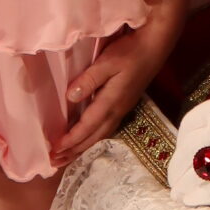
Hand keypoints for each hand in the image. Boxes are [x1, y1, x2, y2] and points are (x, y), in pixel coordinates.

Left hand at [49, 10, 181, 165]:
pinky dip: (93, 138)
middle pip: (94, 137)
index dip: (71, 140)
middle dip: (74, 151)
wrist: (154, 47)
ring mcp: (122, 109)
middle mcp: (117, 110)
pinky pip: (106, 128)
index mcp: (111, 102)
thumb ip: (89, 80)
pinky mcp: (124, 104)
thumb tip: (70, 98)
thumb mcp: (106, 63)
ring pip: (100, 135)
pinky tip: (88, 138)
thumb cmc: (129, 52)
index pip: (87, 126)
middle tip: (56, 162)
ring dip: (83, 147)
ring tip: (68, 156)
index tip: (55, 150)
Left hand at [164, 82, 209, 207]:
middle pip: (192, 146)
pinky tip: (192, 202)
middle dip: (178, 168)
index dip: (181, 144)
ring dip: (185, 183)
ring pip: (204, 166)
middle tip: (175, 184)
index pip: (192, 122)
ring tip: (179, 197)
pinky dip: (206, 194)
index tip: (179, 158)